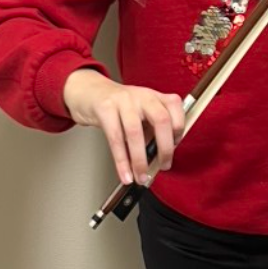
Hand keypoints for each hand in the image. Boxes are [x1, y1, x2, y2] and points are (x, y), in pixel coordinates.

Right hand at [62, 69, 184, 184]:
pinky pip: (115, 139)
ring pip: (135, 132)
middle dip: (165, 148)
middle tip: (164, 165)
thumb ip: (151, 130)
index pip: (175, 106)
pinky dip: (121, 161)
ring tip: (141, 176)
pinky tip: (125, 174)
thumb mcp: (140, 112)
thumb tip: (159, 158)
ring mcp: (123, 101)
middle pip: (160, 120)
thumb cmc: (118, 106)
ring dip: (140, 160)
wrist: (88, 92)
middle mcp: (141, 96)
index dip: (179, 127)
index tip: (175, 146)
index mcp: (154, 96)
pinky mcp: (105, 109)